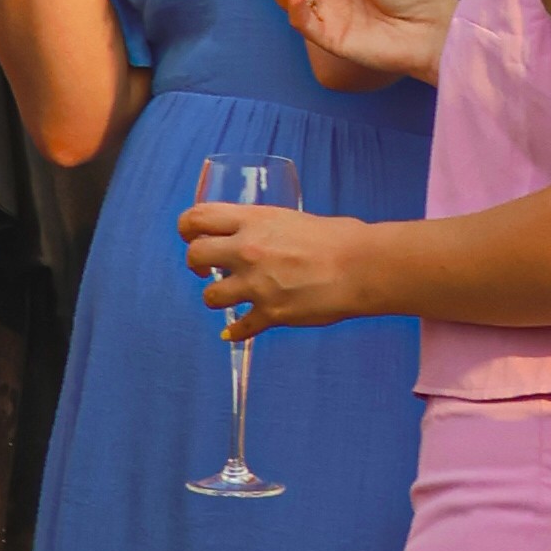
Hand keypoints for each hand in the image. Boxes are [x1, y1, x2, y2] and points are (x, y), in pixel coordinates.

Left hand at [184, 183, 371, 335]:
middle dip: (196, 265)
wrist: (363, 266)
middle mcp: (247, 251)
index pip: (197, 217)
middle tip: (208, 270)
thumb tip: (254, 235)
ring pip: (210, 297)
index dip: (187, 228)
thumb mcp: (292, 219)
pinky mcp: (271, 313)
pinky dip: (236, 333)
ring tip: (230, 296)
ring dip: (216, 298)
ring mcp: (257, 284)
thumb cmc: (340, 238)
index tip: (193, 237)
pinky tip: (235, 332)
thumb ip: (265, 228)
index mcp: (253, 221)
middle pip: (195, 256)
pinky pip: (239, 329)